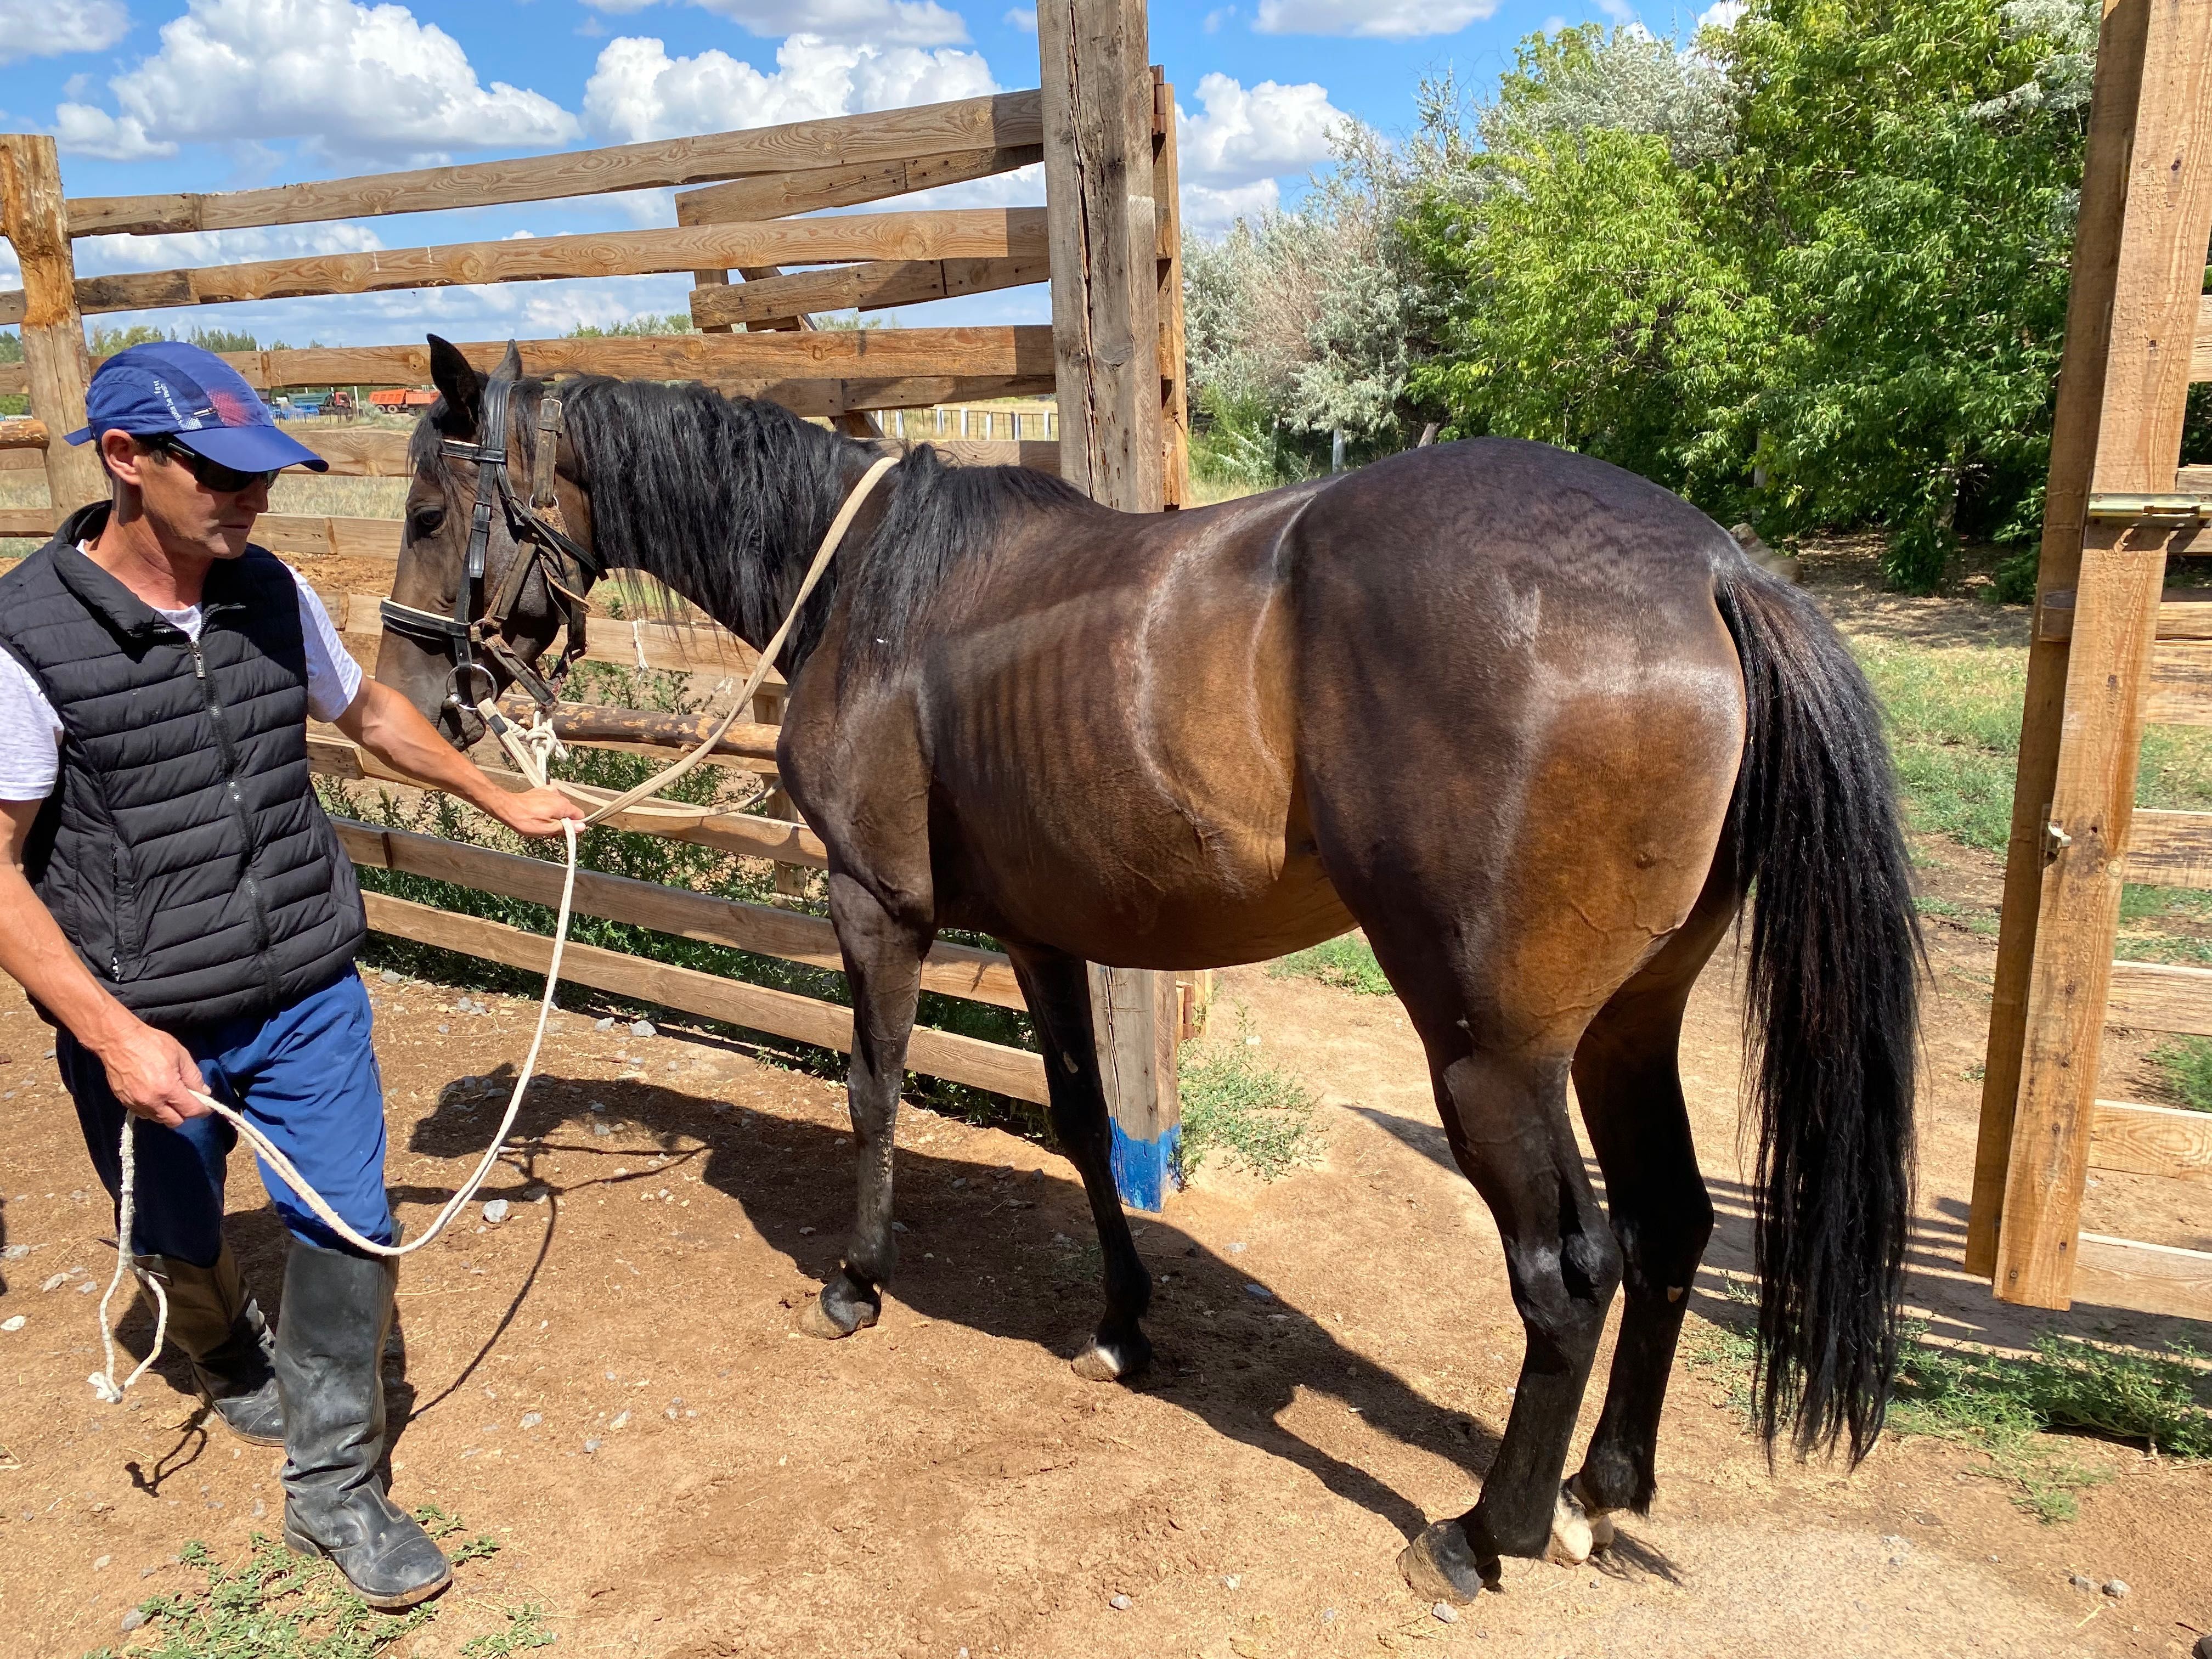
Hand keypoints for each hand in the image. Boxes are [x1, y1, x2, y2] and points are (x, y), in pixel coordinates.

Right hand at [91, 1018, 212, 1127]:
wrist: (118, 1040)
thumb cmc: (151, 1043)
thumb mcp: (181, 1055)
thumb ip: (194, 1077)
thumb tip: (204, 1093)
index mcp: (168, 1089)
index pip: (191, 1110)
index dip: (203, 1110)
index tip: (206, 1106)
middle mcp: (151, 1101)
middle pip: (175, 1121)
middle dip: (185, 1114)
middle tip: (188, 1101)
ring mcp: (135, 1103)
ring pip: (159, 1120)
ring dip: (168, 1113)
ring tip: (170, 1097)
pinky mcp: (124, 1102)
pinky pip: (144, 1114)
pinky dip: (153, 1110)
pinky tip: (155, 1097)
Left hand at [491, 784, 587, 838]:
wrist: (507, 807)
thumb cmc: (526, 820)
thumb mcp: (548, 829)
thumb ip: (567, 828)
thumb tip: (582, 827)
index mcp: (564, 806)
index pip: (580, 816)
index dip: (575, 826)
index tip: (565, 833)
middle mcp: (559, 797)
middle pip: (569, 812)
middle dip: (563, 822)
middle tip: (550, 831)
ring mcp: (550, 792)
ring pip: (560, 806)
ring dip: (555, 815)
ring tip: (542, 822)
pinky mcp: (541, 791)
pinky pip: (551, 799)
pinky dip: (549, 805)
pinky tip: (541, 811)